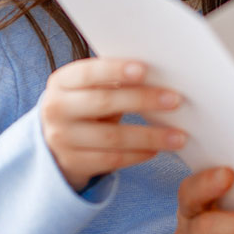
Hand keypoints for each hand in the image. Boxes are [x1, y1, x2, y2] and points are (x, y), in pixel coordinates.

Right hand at [40, 58, 185, 193]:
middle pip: (104, 103)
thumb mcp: (89, 88)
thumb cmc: (85, 104)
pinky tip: (156, 150)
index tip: (145, 70)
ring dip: (149, 136)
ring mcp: (61, 139)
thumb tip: (159, 75)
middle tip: (175, 100)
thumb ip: (113, 80)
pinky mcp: (73, 163)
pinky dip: (137, 155)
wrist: (56, 140)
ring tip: (178, 136)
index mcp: (61, 82)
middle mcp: (56, 109)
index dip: (116, 70)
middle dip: (143, 100)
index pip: (89, 73)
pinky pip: (111, 160)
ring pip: (111, 137)